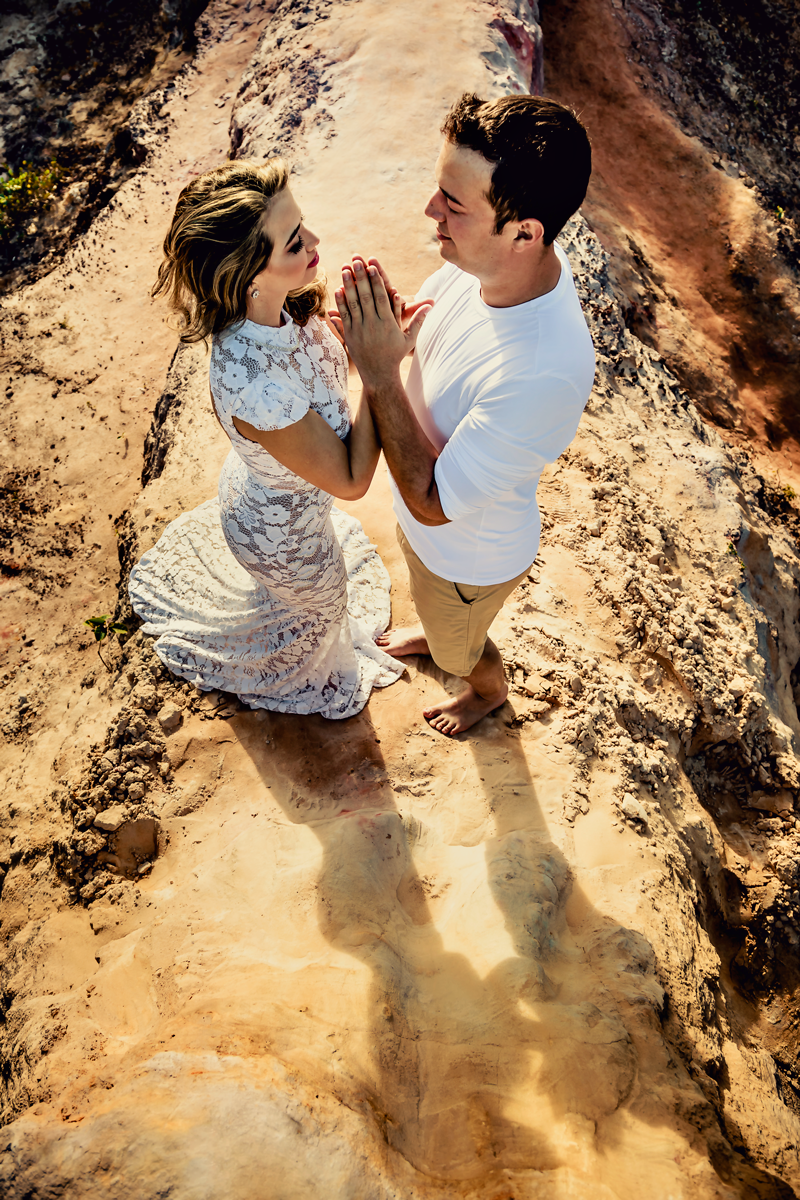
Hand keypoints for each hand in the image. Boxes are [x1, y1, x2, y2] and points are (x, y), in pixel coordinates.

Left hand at [335, 260, 430, 387]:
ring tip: (346, 269)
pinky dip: (341, 303)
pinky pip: (344, 317)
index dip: (376, 280)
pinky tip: (338, 289)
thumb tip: (431, 306)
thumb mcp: (409, 339)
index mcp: (388, 323)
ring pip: (353, 304)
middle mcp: (373, 325)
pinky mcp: (350, 336)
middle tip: (356, 260)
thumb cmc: (396, 355)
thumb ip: (418, 321)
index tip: (372, 266)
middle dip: (361, 277)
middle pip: (366, 296)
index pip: (381, 297)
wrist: (379, 375)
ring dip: (349, 286)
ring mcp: (360, 330)